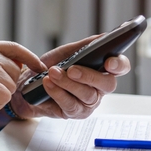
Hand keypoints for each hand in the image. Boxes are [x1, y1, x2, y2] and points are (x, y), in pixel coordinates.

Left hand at [7, 36, 130, 120]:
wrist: (29, 84)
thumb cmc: (52, 66)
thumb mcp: (66, 52)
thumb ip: (85, 46)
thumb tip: (103, 37)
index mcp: (102, 69)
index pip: (121, 67)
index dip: (119, 65)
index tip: (109, 61)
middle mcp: (100, 87)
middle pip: (107, 84)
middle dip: (90, 76)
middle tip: (72, 69)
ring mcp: (89, 102)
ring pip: (87, 95)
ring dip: (68, 83)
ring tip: (52, 73)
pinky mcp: (75, 113)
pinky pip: (70, 105)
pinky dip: (58, 93)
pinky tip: (48, 83)